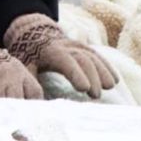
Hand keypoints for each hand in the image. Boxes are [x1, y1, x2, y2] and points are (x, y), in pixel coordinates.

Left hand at [3, 13, 117, 98]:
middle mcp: (68, 46)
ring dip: (103, 71)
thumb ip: (30, 83)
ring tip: (110, 87)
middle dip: (92, 76)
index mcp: (52, 52)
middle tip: (97, 95)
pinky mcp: (85, 48)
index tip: (84, 88)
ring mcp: (78, 45)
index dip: (76, 73)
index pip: (66, 61)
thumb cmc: (30, 56)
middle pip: (84, 59)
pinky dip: (107, 67)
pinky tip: (115, 80)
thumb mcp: (25, 67)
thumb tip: (33, 105)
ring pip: (94, 56)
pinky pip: (98, 56)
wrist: (36, 35)